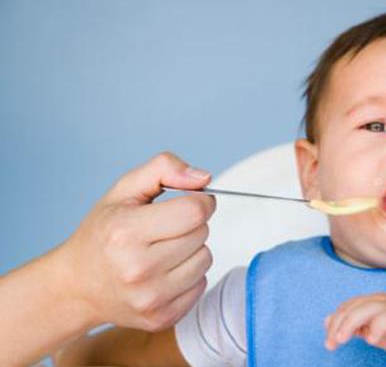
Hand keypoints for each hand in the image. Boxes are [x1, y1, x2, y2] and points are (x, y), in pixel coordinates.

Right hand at [57, 152, 215, 331]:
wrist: (77, 286)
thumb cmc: (103, 233)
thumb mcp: (124, 190)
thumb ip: (164, 169)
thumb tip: (204, 178)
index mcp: (126, 232)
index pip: (195, 211)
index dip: (200, 201)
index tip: (190, 202)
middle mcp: (137, 269)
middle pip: (202, 234)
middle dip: (190, 225)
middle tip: (164, 229)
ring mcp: (150, 298)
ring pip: (206, 260)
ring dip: (192, 251)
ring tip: (163, 251)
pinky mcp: (161, 318)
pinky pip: (201, 285)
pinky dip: (188, 276)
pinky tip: (163, 273)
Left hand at [324, 293, 385, 365]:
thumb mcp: (371, 331)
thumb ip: (353, 326)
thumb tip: (327, 321)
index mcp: (372, 301)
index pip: (347, 307)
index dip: (335, 322)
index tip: (329, 341)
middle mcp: (382, 300)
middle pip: (353, 307)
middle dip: (339, 325)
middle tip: (331, 343)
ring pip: (367, 309)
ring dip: (350, 324)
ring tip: (342, 340)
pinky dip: (376, 327)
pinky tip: (370, 341)